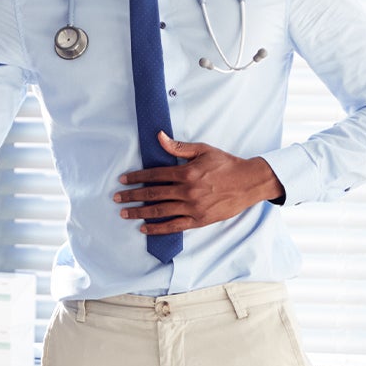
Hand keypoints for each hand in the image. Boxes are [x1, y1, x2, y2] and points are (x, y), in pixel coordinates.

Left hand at [113, 131, 284, 234]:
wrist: (249, 183)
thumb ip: (178, 147)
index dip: (136, 177)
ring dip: (140, 212)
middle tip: (117, 198)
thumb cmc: (225, 164)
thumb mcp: (202, 150)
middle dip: (132, 196)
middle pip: (153, 194)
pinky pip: (175, 226)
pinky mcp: (199, 220)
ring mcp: (193, 207)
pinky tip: (145, 229)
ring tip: (125, 213)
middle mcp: (187, 191)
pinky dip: (158, 228)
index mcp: (186, 173)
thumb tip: (158, 136)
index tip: (123, 180)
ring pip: (160, 211)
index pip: (154, 175)